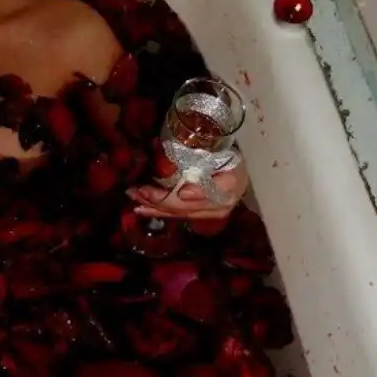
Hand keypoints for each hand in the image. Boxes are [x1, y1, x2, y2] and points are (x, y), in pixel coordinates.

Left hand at [127, 160, 248, 221]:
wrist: (244, 169)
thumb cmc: (233, 163)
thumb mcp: (227, 168)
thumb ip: (206, 184)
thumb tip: (184, 194)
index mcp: (219, 199)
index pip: (183, 202)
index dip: (161, 198)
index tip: (143, 190)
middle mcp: (212, 210)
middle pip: (176, 209)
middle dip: (152, 201)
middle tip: (132, 192)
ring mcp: (207, 213)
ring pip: (175, 213)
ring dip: (152, 207)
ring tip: (134, 199)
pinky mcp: (201, 213)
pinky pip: (178, 213)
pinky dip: (159, 210)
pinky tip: (145, 209)